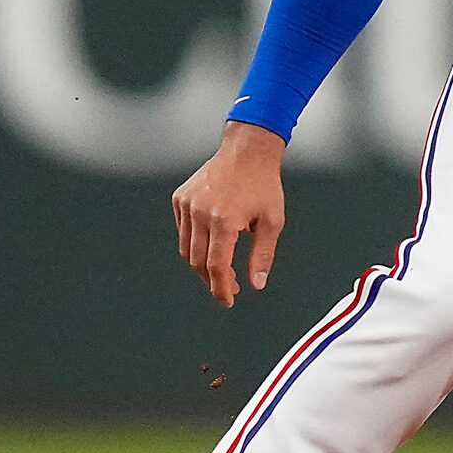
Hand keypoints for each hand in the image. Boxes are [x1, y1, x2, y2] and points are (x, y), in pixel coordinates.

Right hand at [175, 122, 286, 306]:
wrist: (247, 151)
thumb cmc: (264, 186)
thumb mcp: (272, 221)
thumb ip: (262, 255)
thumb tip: (256, 285)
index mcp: (225, 220)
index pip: (216, 267)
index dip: (221, 289)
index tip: (228, 301)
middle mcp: (200, 213)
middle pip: (198, 261)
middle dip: (213, 279)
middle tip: (230, 286)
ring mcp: (187, 205)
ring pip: (187, 248)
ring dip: (202, 263)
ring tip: (223, 267)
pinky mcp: (180, 198)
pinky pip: (183, 230)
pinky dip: (195, 242)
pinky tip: (214, 240)